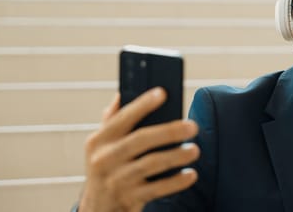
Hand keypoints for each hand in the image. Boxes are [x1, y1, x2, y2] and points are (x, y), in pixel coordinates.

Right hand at [79, 87, 199, 211]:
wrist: (97, 209)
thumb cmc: (106, 169)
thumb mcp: (100, 146)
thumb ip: (111, 121)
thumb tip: (121, 95)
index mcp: (99, 140)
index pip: (122, 118)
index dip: (142, 105)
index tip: (162, 93)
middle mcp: (104, 159)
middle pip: (141, 140)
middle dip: (169, 131)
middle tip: (193, 126)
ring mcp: (116, 180)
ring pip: (151, 164)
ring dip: (176, 156)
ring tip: (195, 150)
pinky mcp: (129, 199)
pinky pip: (157, 189)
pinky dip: (176, 182)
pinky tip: (190, 174)